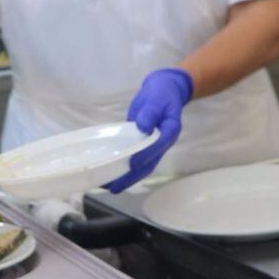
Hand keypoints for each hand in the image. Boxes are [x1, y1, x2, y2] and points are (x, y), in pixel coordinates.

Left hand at [105, 68, 193, 192]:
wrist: (164, 90)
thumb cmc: (162, 94)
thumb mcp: (158, 98)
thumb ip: (151, 111)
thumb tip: (142, 126)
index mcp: (170, 131)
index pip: (158, 146)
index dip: (146, 156)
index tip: (132, 164)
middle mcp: (161, 143)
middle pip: (149, 164)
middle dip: (132, 177)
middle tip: (116, 188)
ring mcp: (151, 146)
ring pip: (141, 166)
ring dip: (126, 177)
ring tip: (109, 186)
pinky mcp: (141, 144)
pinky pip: (133, 158)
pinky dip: (123, 167)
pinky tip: (110, 173)